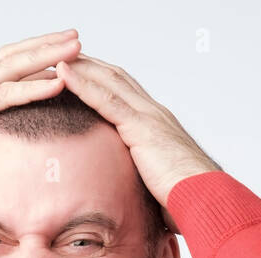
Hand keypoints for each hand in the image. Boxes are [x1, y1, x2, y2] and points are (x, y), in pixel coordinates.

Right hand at [0, 29, 82, 214]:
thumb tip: (6, 174)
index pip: (6, 67)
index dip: (33, 57)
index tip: (60, 52)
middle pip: (13, 57)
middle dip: (46, 45)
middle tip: (75, 37)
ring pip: (13, 66)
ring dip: (47, 55)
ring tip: (76, 48)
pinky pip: (6, 94)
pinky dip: (34, 87)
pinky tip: (59, 81)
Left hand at [54, 54, 221, 233]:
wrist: (206, 199)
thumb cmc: (188, 198)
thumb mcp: (159, 183)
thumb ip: (143, 176)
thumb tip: (133, 190)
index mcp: (158, 125)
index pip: (126, 92)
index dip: (103, 79)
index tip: (80, 71)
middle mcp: (154, 113)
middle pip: (116, 78)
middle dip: (89, 65)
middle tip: (62, 55)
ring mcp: (149, 117)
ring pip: (109, 81)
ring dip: (81, 67)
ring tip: (54, 57)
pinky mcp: (142, 128)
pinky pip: (107, 99)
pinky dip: (83, 84)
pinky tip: (64, 75)